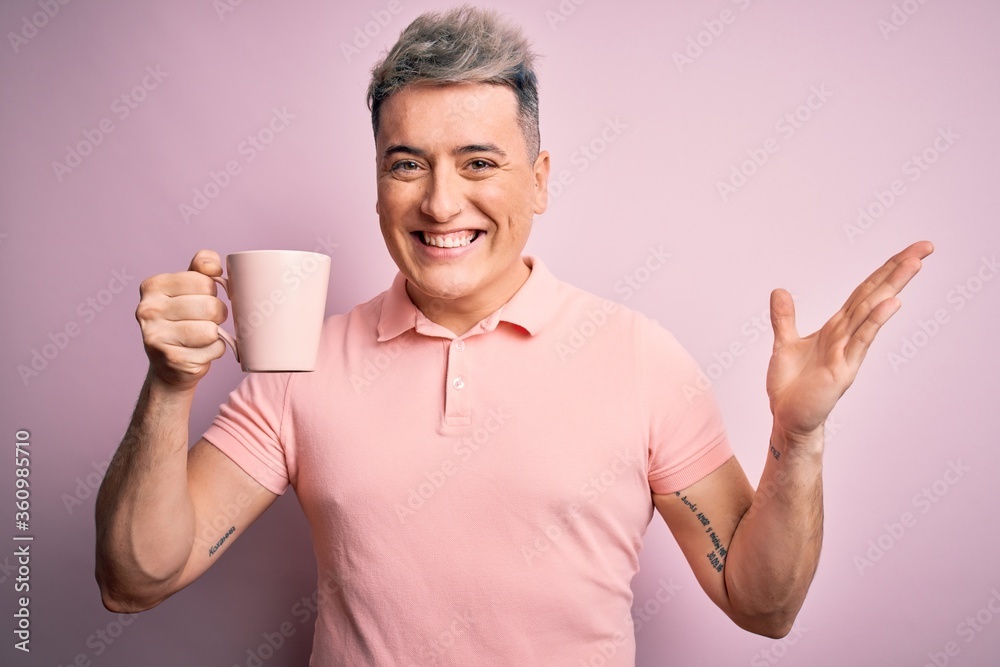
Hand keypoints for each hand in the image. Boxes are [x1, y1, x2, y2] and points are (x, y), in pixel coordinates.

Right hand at [135, 250, 228, 390]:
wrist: (169, 364)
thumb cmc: (184, 318)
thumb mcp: (189, 286)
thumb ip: (202, 266)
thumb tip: (213, 267)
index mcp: (153, 286)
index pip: (204, 281)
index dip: (212, 292)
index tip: (201, 298)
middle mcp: (148, 310)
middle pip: (211, 306)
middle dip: (218, 314)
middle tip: (206, 320)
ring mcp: (156, 336)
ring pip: (212, 330)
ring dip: (216, 334)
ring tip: (201, 335)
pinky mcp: (171, 359)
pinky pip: (214, 349)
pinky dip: (214, 351)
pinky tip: (198, 351)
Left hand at [765, 241, 933, 443]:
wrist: (787, 418)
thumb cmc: (791, 385)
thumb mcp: (784, 344)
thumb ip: (784, 317)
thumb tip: (779, 290)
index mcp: (836, 328)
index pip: (864, 292)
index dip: (885, 269)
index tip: (910, 250)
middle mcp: (847, 336)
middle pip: (875, 295)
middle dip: (898, 269)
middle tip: (926, 247)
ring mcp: (848, 352)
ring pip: (871, 312)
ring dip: (891, 287)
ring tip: (914, 263)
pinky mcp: (842, 371)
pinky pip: (860, 341)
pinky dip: (874, 321)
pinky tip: (891, 303)